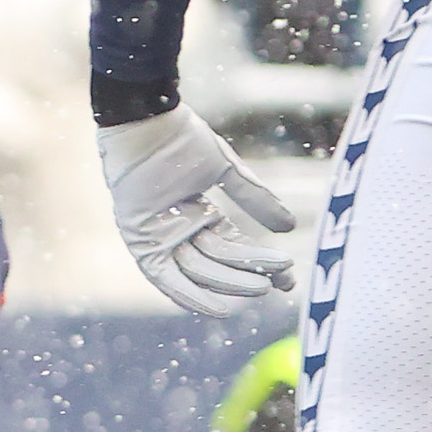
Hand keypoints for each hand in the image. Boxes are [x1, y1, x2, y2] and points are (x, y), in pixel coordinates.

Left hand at [98, 107, 298, 316]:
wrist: (148, 123)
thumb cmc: (181, 138)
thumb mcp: (226, 171)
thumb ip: (255, 199)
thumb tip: (290, 227)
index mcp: (202, 214)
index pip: (236, 248)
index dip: (262, 264)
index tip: (288, 280)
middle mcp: (182, 230)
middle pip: (220, 263)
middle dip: (250, 277)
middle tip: (279, 286)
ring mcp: (161, 237)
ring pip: (198, 271)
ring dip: (229, 284)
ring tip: (261, 289)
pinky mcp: (141, 242)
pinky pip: (164, 278)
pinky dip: (189, 294)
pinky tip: (220, 308)